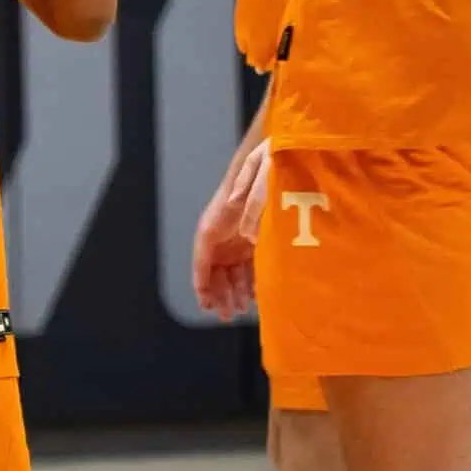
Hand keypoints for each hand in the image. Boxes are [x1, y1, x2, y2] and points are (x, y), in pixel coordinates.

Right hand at [192, 139, 269, 321]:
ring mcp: (235, 238)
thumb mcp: (256, 183)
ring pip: (229, 272)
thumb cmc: (260, 168)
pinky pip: (245, 266)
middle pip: (214, 271)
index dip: (202, 283)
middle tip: (226, 314)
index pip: (201, 259)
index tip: (205, 303)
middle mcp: (220, 234)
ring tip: (239, 310)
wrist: (269, 156)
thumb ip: (254, 206)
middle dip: (219, 294)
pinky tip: (255, 296)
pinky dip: (249, 282)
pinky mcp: (251, 240)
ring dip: (233, 291)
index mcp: (213, 225)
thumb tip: (252, 236)